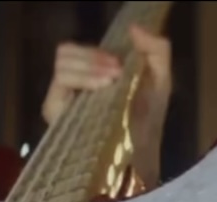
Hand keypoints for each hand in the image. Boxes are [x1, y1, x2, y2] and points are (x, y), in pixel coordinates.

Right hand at [41, 24, 171, 188]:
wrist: (142, 157)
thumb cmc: (148, 124)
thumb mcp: (160, 81)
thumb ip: (157, 49)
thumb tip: (133, 28)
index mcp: (89, 75)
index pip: (76, 50)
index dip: (95, 50)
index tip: (119, 62)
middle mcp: (71, 87)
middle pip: (65, 52)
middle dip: (93, 57)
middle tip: (117, 71)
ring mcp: (61, 101)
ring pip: (62, 65)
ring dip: (89, 66)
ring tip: (112, 81)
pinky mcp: (56, 115)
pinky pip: (59, 86)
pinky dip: (82, 79)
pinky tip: (103, 88)